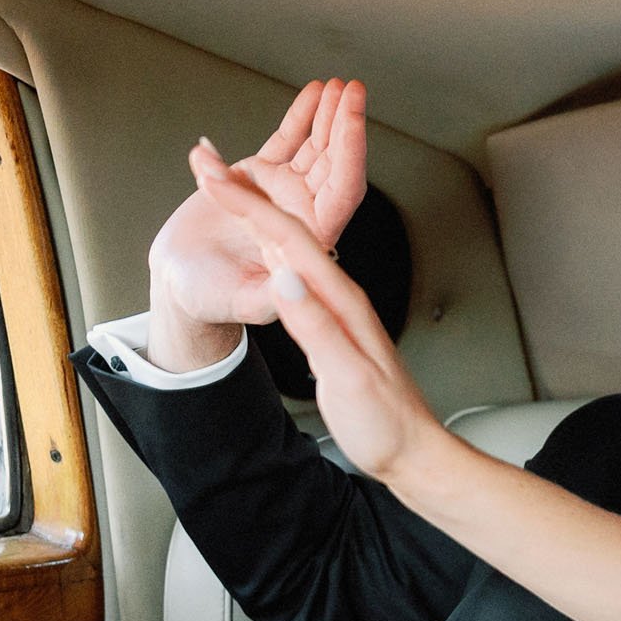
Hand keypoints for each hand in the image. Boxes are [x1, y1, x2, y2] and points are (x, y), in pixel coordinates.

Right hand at [148, 78, 366, 365]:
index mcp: (311, 239)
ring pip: (314, 148)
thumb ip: (269, 295)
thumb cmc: (212, 300)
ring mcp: (282, 193)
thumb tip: (288, 277)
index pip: (342, 190)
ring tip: (336, 85)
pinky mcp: (257, 180)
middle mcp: (303, 213)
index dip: (351, 151)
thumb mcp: (243, 302)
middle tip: (352, 89)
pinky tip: (311, 92)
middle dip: (344, 124)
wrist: (180, 284)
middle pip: (334, 162)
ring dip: (326, 116)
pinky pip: (285, 142)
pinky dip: (298, 117)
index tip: (353, 118)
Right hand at [187, 137, 441, 483]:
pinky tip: (261, 245)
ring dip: (261, 212)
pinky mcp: (334, 324)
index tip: (213, 180)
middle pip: (290, 230)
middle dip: (250, 194)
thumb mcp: (347, 377)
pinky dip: (270, 247)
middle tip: (208, 169)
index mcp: (342, 302)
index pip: (289, 239)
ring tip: (228, 186)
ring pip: (293, 244)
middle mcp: (342, 296)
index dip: (249, 206)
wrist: (412, 451)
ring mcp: (339, 308)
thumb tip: (285, 278)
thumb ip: (316, 326)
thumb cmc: (385, 423)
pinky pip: (297, 270)